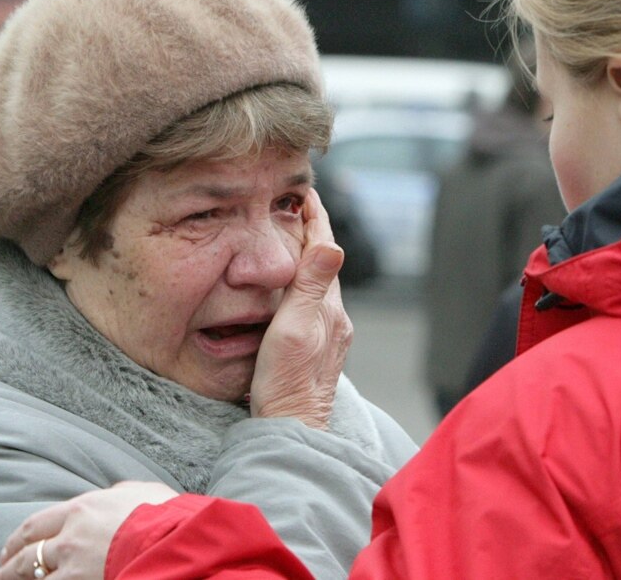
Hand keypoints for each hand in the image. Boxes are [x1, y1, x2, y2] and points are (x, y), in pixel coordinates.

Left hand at [0, 481, 177, 579]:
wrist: (172, 541)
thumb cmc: (164, 514)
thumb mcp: (141, 492)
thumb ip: (119, 494)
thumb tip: (115, 494)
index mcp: (82, 509)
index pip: (38, 524)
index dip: (20, 537)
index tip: (11, 546)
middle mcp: (69, 537)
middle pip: (27, 552)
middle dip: (9, 563)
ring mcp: (72, 567)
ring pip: (32, 576)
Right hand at [250, 188, 352, 427]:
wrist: (291, 429)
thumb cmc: (286, 384)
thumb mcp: (294, 330)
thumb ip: (311, 287)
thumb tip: (332, 244)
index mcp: (330, 307)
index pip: (325, 249)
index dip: (315, 218)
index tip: (306, 190)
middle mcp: (335, 317)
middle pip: (324, 262)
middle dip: (311, 231)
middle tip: (295, 204)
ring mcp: (329, 334)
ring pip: (319, 283)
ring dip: (307, 256)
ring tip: (291, 235)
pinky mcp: (319, 348)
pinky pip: (312, 302)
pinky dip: (302, 282)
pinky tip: (290, 286)